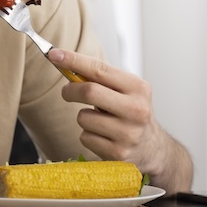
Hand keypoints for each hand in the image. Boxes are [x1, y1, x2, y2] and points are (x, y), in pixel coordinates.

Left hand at [47, 48, 193, 193]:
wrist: (151, 148)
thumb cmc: (131, 113)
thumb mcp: (126, 91)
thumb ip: (101, 79)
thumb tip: (65, 62)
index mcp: (138, 88)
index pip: (100, 69)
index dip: (74, 60)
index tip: (54, 54)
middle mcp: (136, 109)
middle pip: (89, 92)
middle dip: (70, 90)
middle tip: (66, 92)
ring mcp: (128, 133)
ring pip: (83, 117)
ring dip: (83, 117)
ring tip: (98, 120)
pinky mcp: (118, 153)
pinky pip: (85, 137)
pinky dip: (87, 135)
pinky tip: (102, 136)